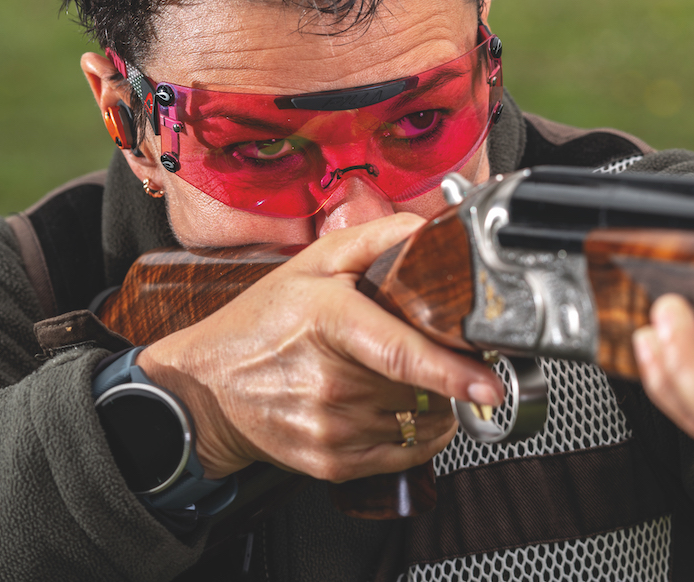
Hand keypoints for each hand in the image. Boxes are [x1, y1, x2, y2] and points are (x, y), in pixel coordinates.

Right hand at [136, 213, 503, 480]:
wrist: (205, 389)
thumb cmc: (262, 322)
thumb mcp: (312, 264)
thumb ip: (375, 240)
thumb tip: (428, 229)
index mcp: (328, 323)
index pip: (398, 352)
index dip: (450, 371)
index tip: (488, 384)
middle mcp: (329, 382)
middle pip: (420, 385)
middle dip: (442, 372)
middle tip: (431, 351)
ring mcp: (330, 428)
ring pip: (419, 421)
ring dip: (430, 403)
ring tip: (398, 378)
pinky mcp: (332, 463)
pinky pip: (403, 454)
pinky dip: (415, 432)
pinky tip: (393, 408)